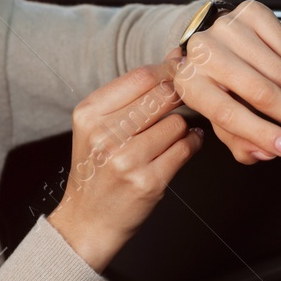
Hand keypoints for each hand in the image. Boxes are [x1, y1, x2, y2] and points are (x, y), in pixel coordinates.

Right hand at [48, 63, 205, 272]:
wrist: (88, 221)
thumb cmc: (97, 170)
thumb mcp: (96, 128)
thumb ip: (129, 97)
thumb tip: (175, 59)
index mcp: (89, 114)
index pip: (141, 76)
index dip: (168, 70)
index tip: (180, 72)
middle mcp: (105, 134)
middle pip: (163, 95)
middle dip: (181, 96)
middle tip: (187, 100)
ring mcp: (127, 160)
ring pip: (177, 123)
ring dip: (184, 126)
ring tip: (176, 133)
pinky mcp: (148, 182)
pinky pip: (185, 148)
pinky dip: (192, 143)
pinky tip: (187, 144)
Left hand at [164, 0, 280, 164]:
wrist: (211, 40)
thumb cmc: (215, 83)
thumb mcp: (217, 118)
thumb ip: (238, 140)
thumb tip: (267, 152)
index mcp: (189, 82)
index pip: (228, 114)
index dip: (264, 134)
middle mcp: (204, 51)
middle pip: (260, 92)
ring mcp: (228, 28)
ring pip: (280, 71)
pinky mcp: (251, 13)